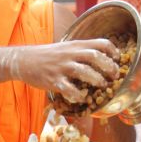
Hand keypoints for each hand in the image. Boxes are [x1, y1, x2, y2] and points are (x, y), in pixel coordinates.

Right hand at [2, 38, 119, 101]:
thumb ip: (80, 51)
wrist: (23, 60)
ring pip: (85, 72)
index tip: (117, 59)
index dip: (112, 51)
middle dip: (109, 67)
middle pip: (95, 56)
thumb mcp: (65, 47)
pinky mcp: (53, 81)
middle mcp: (70, 54)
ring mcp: (61, 67)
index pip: (100, 42)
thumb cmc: (46, 55)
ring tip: (101, 86)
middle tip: (114, 76)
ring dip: (97, 80)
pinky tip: (82, 98)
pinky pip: (70, 89)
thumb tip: (99, 57)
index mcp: (75, 45)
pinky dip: (79, 96)